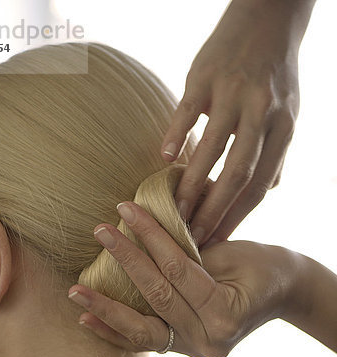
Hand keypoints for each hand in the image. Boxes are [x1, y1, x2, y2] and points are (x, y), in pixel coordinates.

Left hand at [67, 202, 297, 356]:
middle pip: (157, 299)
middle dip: (125, 262)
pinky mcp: (183, 350)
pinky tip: (88, 321)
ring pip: (142, 332)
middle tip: (99, 233)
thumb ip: (192, 253)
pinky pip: (144, 343)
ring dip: (106, 310)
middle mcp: (208, 341)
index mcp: (226, 315)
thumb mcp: (234, 254)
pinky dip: (115, 332)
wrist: (284, 293)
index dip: (151, 238)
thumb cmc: (264, 266)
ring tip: (75, 293)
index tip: (126, 208)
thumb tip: (145, 233)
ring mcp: (195, 351)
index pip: (179, 271)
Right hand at [161, 0, 301, 246]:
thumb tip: (264, 191)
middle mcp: (262, 113)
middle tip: (194, 236)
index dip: (236, 216)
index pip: (259, 184)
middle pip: (238, 174)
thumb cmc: (275, 77)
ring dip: (192, 184)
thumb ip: (276, 154)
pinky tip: (164, 160)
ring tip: (176, 210)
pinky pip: (188, 111)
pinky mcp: (206, 75)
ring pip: (212, 148)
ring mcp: (233, 93)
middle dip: (214, 210)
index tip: (216, 240)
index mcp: (283, 128)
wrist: (267, 20)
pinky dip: (176, 136)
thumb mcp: (287, 116)